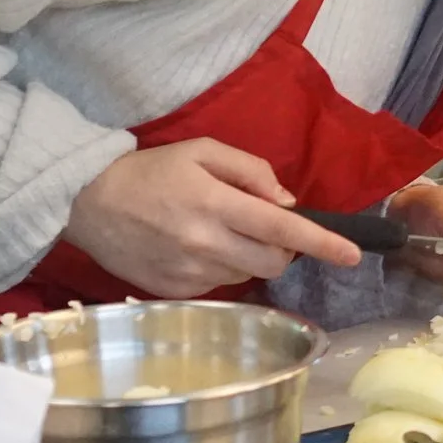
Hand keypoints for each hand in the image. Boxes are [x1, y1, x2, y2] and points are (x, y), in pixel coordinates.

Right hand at [61, 139, 362, 297]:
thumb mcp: (202, 151)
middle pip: (274, 262)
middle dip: (285, 250)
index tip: (353, 255)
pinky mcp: (175, 292)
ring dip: (252, 257)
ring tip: (222, 232)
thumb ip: (251, 171)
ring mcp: (190, 273)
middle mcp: (206, 244)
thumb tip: (286, 202)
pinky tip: (198, 248)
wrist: (88, 203)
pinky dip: (223, 268)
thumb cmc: (151, 170)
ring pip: (248, 275)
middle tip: (267, 228)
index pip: (283, 230)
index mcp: (216, 203)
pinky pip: (219, 286)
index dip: (323, 243)